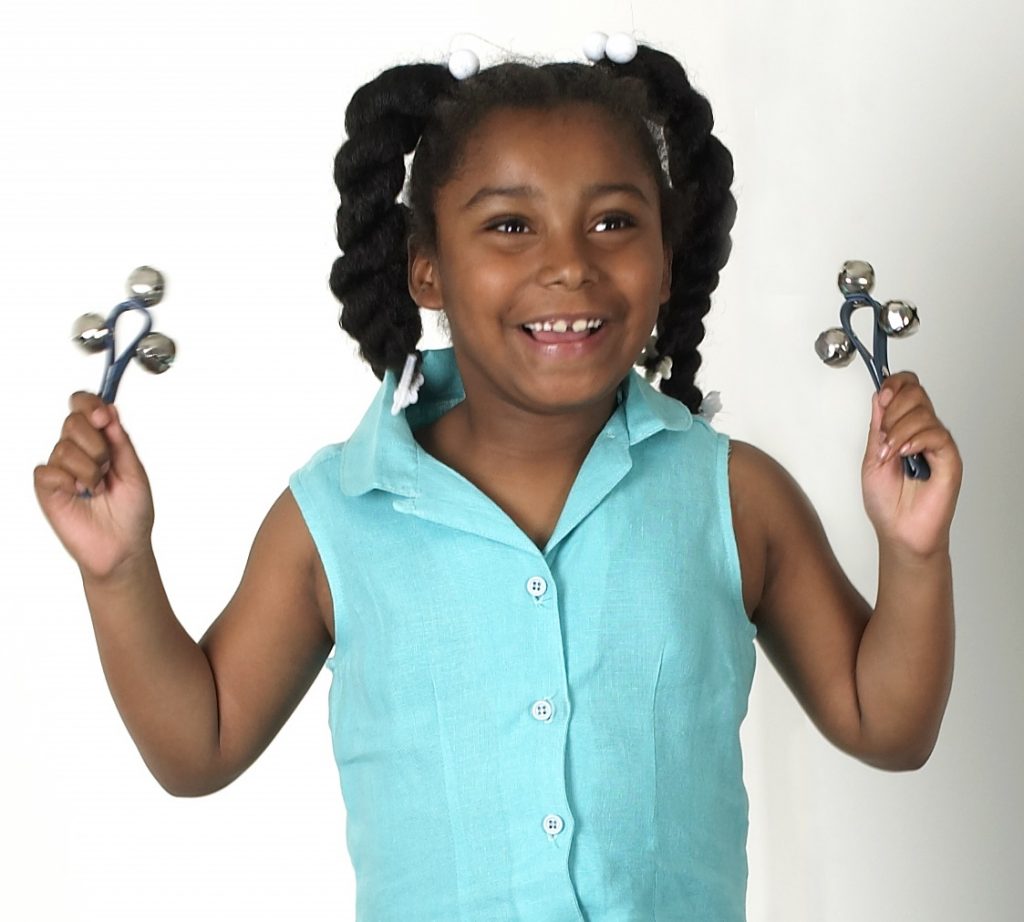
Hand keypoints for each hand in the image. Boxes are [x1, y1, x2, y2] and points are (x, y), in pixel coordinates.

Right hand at [34, 392, 154, 579]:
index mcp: (101, 442)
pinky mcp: (48, 487)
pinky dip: (70, 481)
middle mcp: (78, 451)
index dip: (90, 404)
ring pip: (63, 447)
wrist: (124, 546)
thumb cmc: (132, 512)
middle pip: (72, 421)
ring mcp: (62, 469)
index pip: (84, 407)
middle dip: (96, 444)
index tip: (104, 416)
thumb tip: (110, 410)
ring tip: (97, 489)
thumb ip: (121, 441)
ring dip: (89, 470)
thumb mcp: (135, 471)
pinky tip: (81, 495)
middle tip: (107, 468)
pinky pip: (49, 470)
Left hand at [861, 372, 962, 558]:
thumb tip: (880, 395)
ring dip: (898, 430)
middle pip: (916, 393)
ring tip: (889, 454)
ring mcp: (937, 444)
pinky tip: (904, 454)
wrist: (898, 532)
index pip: (908, 389)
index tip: (881, 397)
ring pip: (923, 412)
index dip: (895, 385)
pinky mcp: (949, 459)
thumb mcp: (871, 456)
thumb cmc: (886, 503)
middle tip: (882, 435)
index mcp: (904, 428)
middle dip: (893, 409)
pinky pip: (937, 434)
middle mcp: (922, 432)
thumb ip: (877, 426)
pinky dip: (915, 440)